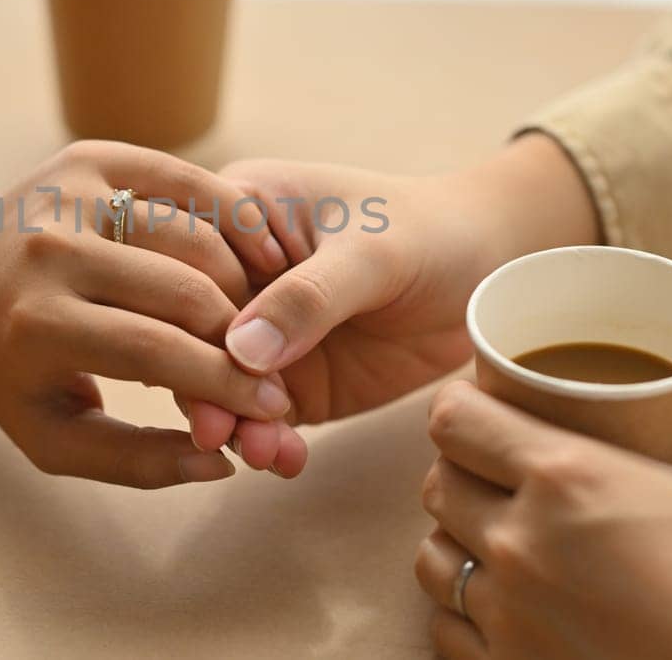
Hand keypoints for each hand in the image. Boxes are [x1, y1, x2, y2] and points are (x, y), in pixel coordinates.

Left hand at [0, 138, 295, 488]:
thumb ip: (135, 461)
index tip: (271, 407)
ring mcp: (69, 195)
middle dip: (244, 337)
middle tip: (277, 366)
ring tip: (264, 318)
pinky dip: (233, 213)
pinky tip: (262, 252)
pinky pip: (186, 180)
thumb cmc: (17, 371)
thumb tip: (219, 463)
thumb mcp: (56, 438)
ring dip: (244, 280)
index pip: (154, 354)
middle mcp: (48, 251)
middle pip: (184, 291)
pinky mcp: (91, 158)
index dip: (225, 383)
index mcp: (33, 326)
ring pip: (193, 233)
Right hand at [185, 134, 600, 466]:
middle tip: (219, 431)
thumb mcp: (373, 252)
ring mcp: (259, 331)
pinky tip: (286, 460)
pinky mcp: (289, 380)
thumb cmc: (430, 231)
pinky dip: (267, 442)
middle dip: (202, 382)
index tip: (200, 361)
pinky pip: (259, 418)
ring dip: (233, 422)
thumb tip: (241, 350)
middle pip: (188, 330)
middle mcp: (234, 271)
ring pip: (217, 381)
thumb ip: (310, 296)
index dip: (181, 312)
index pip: (183, 260)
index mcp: (235, 211)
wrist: (490, 272)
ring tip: (262, 453)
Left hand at [413, 381, 671, 659]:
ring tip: (488, 540)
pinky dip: (463, 615)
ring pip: (431, 560)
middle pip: (437, 487)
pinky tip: (497, 606)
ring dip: (453, 543)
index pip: (454, 422)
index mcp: (565, 476)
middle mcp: (519, 541)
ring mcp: (508, 614)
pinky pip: (446, 632)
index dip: (457, 407)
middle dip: (458, 473)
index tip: (472, 405)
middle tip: (490, 473)